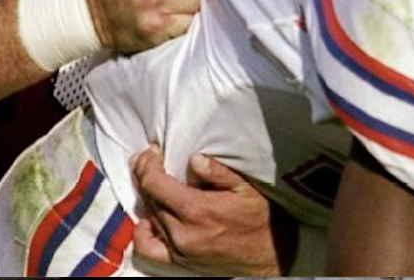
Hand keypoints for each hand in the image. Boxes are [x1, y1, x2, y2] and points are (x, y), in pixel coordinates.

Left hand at [131, 145, 296, 275]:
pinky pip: (148, 248)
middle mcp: (183, 233)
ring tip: (151, 178)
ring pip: (149, 215)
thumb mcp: (246, 188)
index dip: (147, 163)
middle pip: (148, 196)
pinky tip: (149, 216)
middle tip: (150, 157)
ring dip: (146, 194)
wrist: (270, 258)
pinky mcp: (180, 262)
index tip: (153, 151)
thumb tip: (194, 159)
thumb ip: (218, 171)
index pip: (153, 182)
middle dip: (144, 172)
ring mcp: (179, 250)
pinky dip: (143, 230)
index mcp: (197, 210)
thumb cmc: (259, 219)